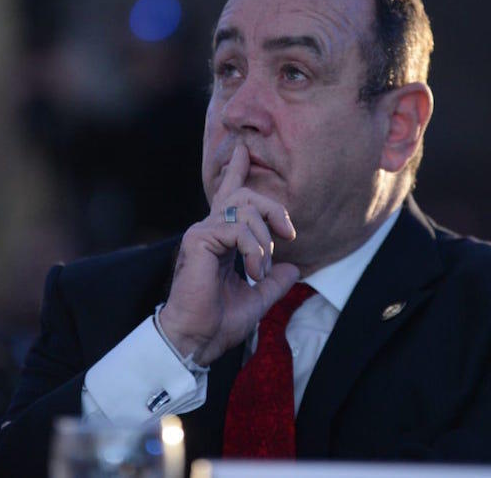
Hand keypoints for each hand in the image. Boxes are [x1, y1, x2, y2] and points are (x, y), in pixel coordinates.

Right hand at [158, 145, 299, 365]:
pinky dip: (253, 250)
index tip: (242, 151)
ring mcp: (202, 232)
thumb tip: (294, 268)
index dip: (236, 172)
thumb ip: (274, 282)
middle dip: (273, 209)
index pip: (229, 198)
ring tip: (260, 270)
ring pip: (244, 209)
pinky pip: (237, 229)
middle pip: (245, 196)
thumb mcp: (257, 299)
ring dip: (264, 240)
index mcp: (220, 239)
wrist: (196, 340)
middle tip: (289, 234)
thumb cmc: (219, 322)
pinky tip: (252, 272)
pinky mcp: (199, 239)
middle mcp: (209, 230)